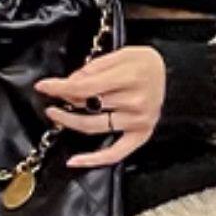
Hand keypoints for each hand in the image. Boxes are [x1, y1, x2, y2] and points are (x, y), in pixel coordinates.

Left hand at [33, 47, 165, 168]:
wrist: (172, 74)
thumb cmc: (144, 63)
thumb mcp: (121, 54)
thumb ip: (94, 68)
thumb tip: (70, 83)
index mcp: (130, 78)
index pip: (86, 87)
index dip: (60, 87)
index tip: (43, 86)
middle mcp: (135, 102)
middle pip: (88, 105)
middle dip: (66, 99)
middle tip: (52, 97)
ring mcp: (138, 121)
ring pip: (94, 126)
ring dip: (71, 121)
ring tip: (56, 115)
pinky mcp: (140, 135)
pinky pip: (115, 153)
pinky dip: (94, 159)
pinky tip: (74, 161)